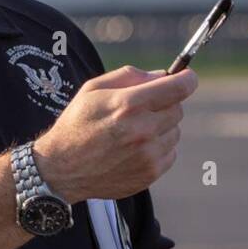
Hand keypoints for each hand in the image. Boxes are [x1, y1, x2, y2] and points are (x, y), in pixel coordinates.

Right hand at [35, 65, 197, 202]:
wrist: (61, 169)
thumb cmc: (76, 124)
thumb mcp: (92, 90)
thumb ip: (128, 76)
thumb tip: (162, 75)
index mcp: (128, 105)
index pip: (179, 87)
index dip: (186, 78)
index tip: (185, 77)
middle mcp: (143, 130)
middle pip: (178, 109)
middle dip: (164, 104)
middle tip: (141, 109)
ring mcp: (149, 154)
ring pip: (175, 132)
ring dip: (161, 128)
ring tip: (132, 132)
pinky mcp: (150, 173)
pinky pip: (170, 153)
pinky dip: (158, 148)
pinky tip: (133, 149)